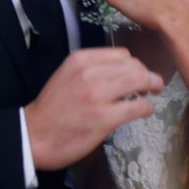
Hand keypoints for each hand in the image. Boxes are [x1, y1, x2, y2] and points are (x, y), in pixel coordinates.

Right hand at [24, 47, 162, 169]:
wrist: (35, 135)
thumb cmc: (51, 108)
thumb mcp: (66, 75)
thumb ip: (90, 69)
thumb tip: (119, 71)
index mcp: (80, 60)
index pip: (121, 54)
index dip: (134, 64)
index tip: (137, 73)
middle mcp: (90, 73)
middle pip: (134, 66)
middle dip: (147, 74)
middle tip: (152, 83)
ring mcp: (97, 95)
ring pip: (139, 81)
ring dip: (152, 85)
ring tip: (153, 92)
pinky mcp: (104, 118)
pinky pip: (137, 107)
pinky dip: (147, 107)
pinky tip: (145, 110)